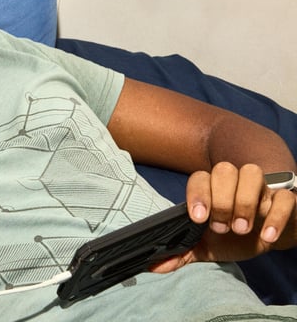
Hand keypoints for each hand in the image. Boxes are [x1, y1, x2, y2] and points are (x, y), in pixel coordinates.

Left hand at [151, 162, 296, 271]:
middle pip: (224, 170)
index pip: (200, 178)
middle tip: (222, 228)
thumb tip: (154, 266)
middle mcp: (234, 182)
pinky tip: (267, 236)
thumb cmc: (233, 236)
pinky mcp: (284, 200)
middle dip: (221, 200)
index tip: (198, 218)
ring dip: (245, 202)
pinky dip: (275, 216)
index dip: (198, 194)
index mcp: (212, 189)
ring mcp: (260, 188)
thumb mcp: (207, 246)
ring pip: (252, 173)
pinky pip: (282, 198)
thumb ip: (182, 253)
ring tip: (242, 229)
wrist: (268, 236)